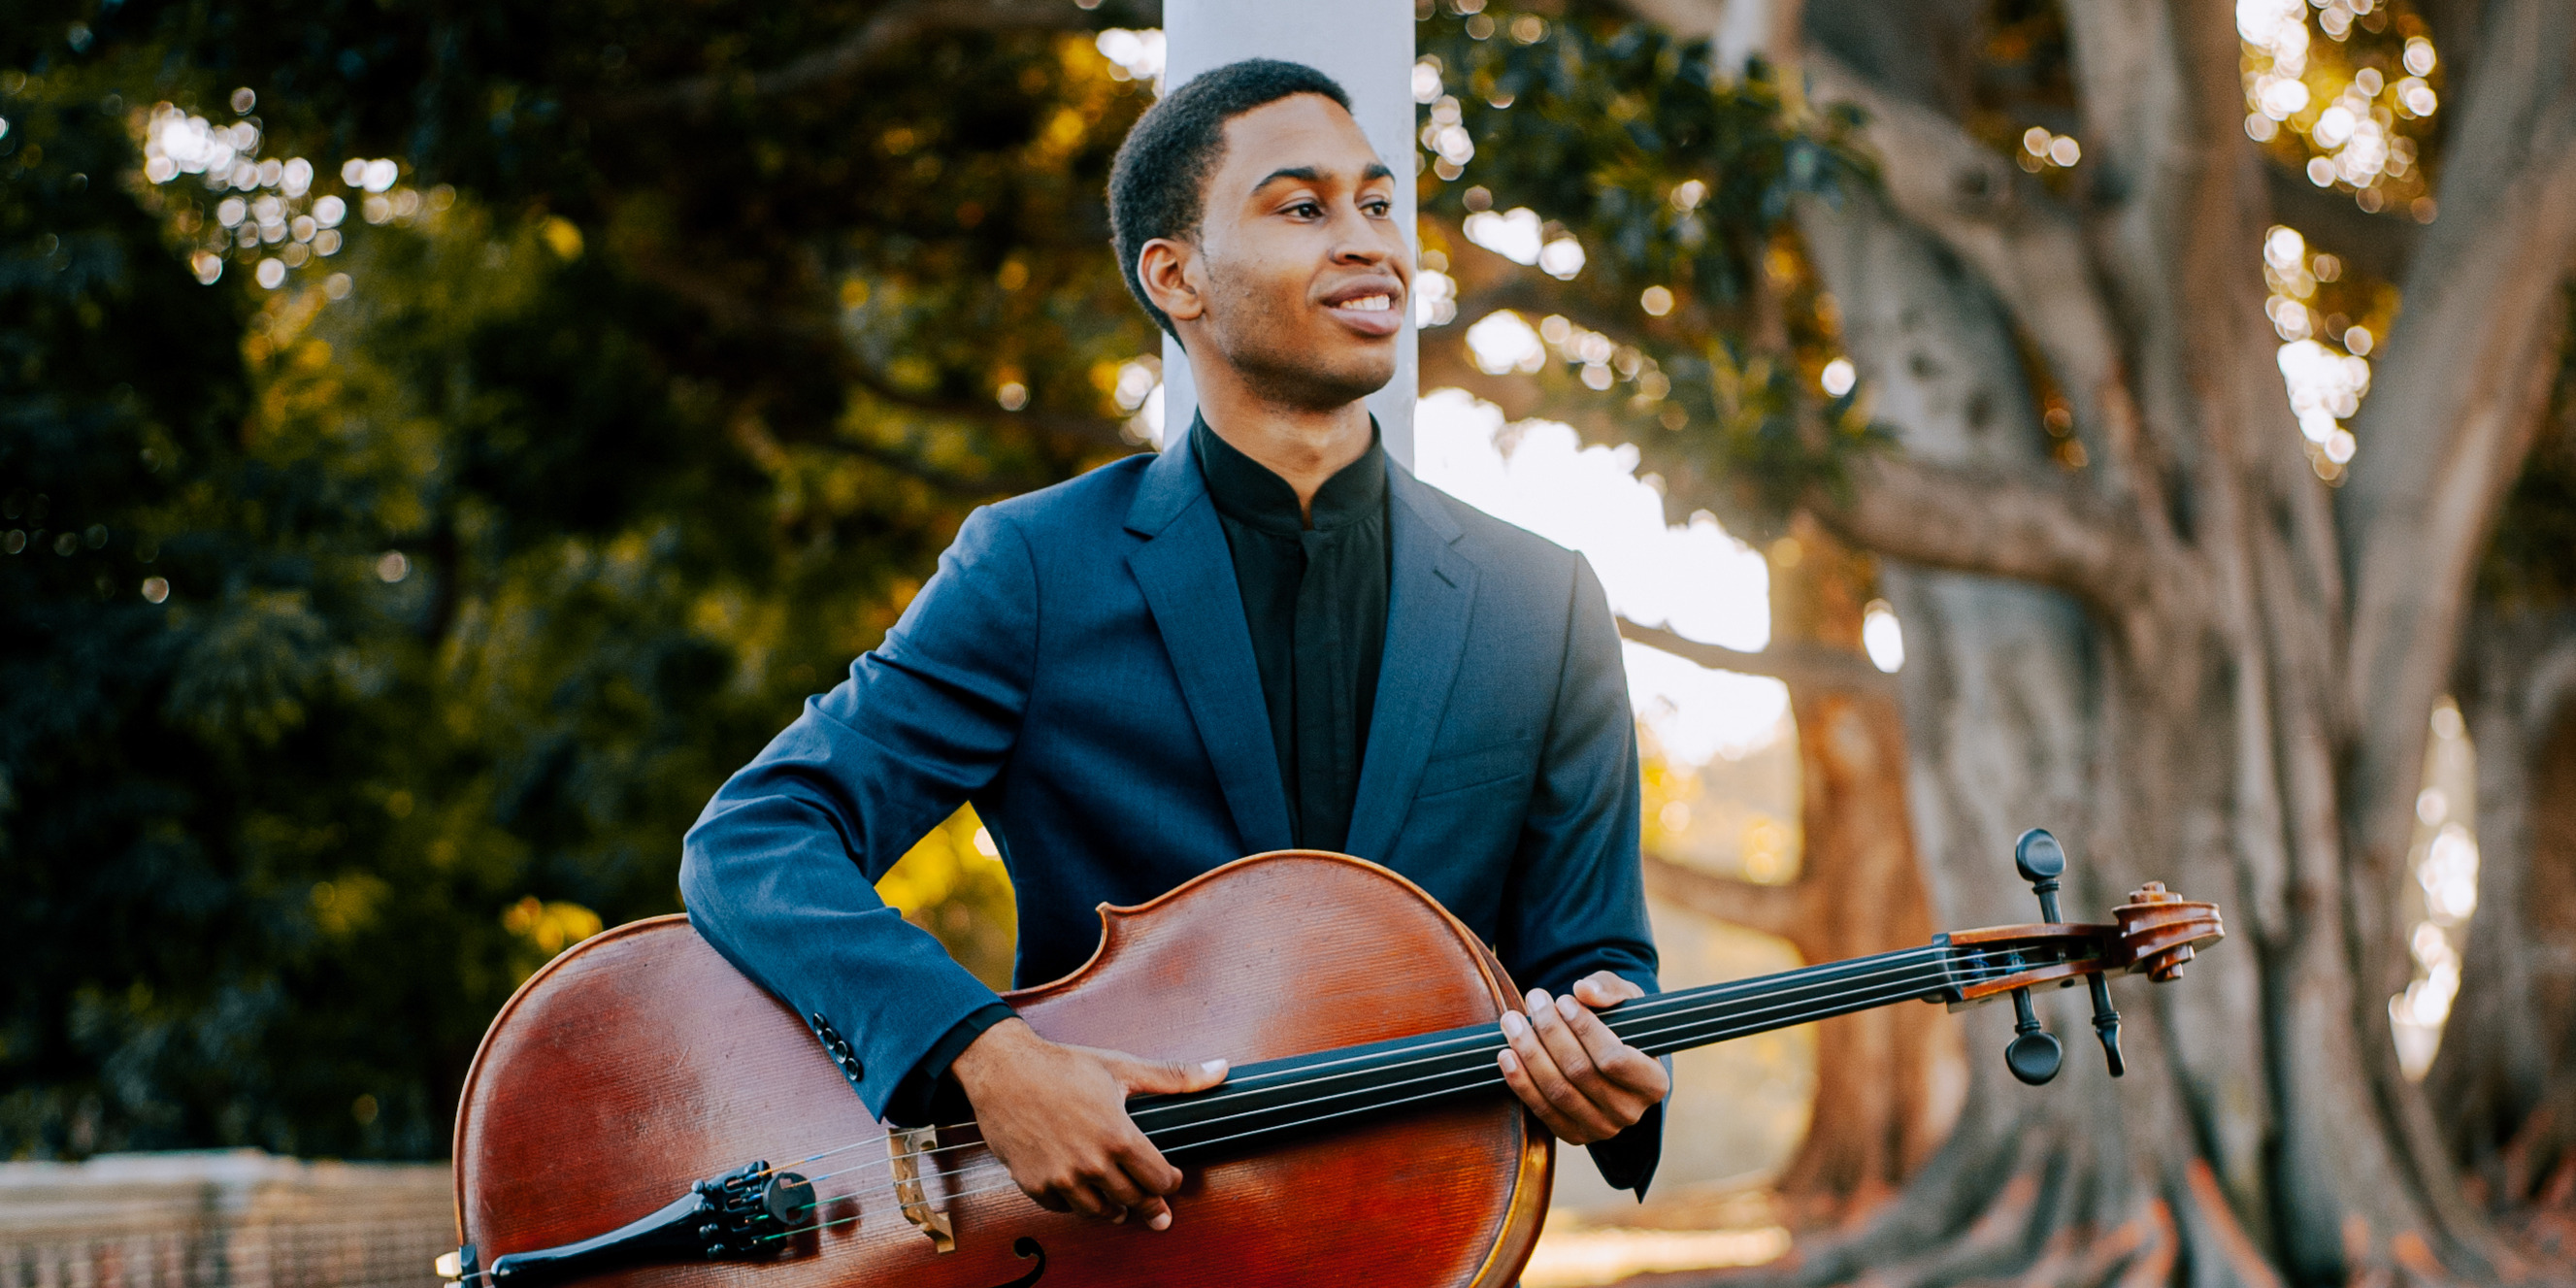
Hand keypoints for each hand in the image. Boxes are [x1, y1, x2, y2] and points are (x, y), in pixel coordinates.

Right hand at [948, 1018, 1227, 1228]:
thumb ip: (1174, 1076)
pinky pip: (1065, 1209)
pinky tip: (1084, 1193)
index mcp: (1118, 1137)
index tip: (1171, 1178)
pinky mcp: (1035, 1185)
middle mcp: (1091, 1164)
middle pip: (1134, 1201)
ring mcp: (1061, 1178)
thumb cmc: (1062, 1066)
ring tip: (1122, 1205)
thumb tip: (1220, 1070)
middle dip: (1149, 1202)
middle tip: (1155, 1205)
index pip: (1159, 1179)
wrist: (1003, 1071)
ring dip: (1115, 1209)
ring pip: (1100, 1212)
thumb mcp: (1122, 1067)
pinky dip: (1078, 1204)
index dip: (1171, 1182)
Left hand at [1494, 971, 1668, 1145]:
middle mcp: (1630, 1112)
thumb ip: (1610, 990)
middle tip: (1534, 1000)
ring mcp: (1601, 1128)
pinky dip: (1521, 1082)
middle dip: (1551, 1032)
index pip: (1615, 1059)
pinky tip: (1506, 1055)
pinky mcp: (1573, 1135)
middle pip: (1581, 1073)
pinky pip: (1542, 1110)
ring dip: (1530, 1053)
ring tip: (1513, 1022)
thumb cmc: (1623, 1029)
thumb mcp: (1628, 1002)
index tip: (1564, 1000)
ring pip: (1558, 1092)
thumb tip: (1585, 990)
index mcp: (1653, 1082)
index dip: (1586, 1029)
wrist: (1613, 1065)